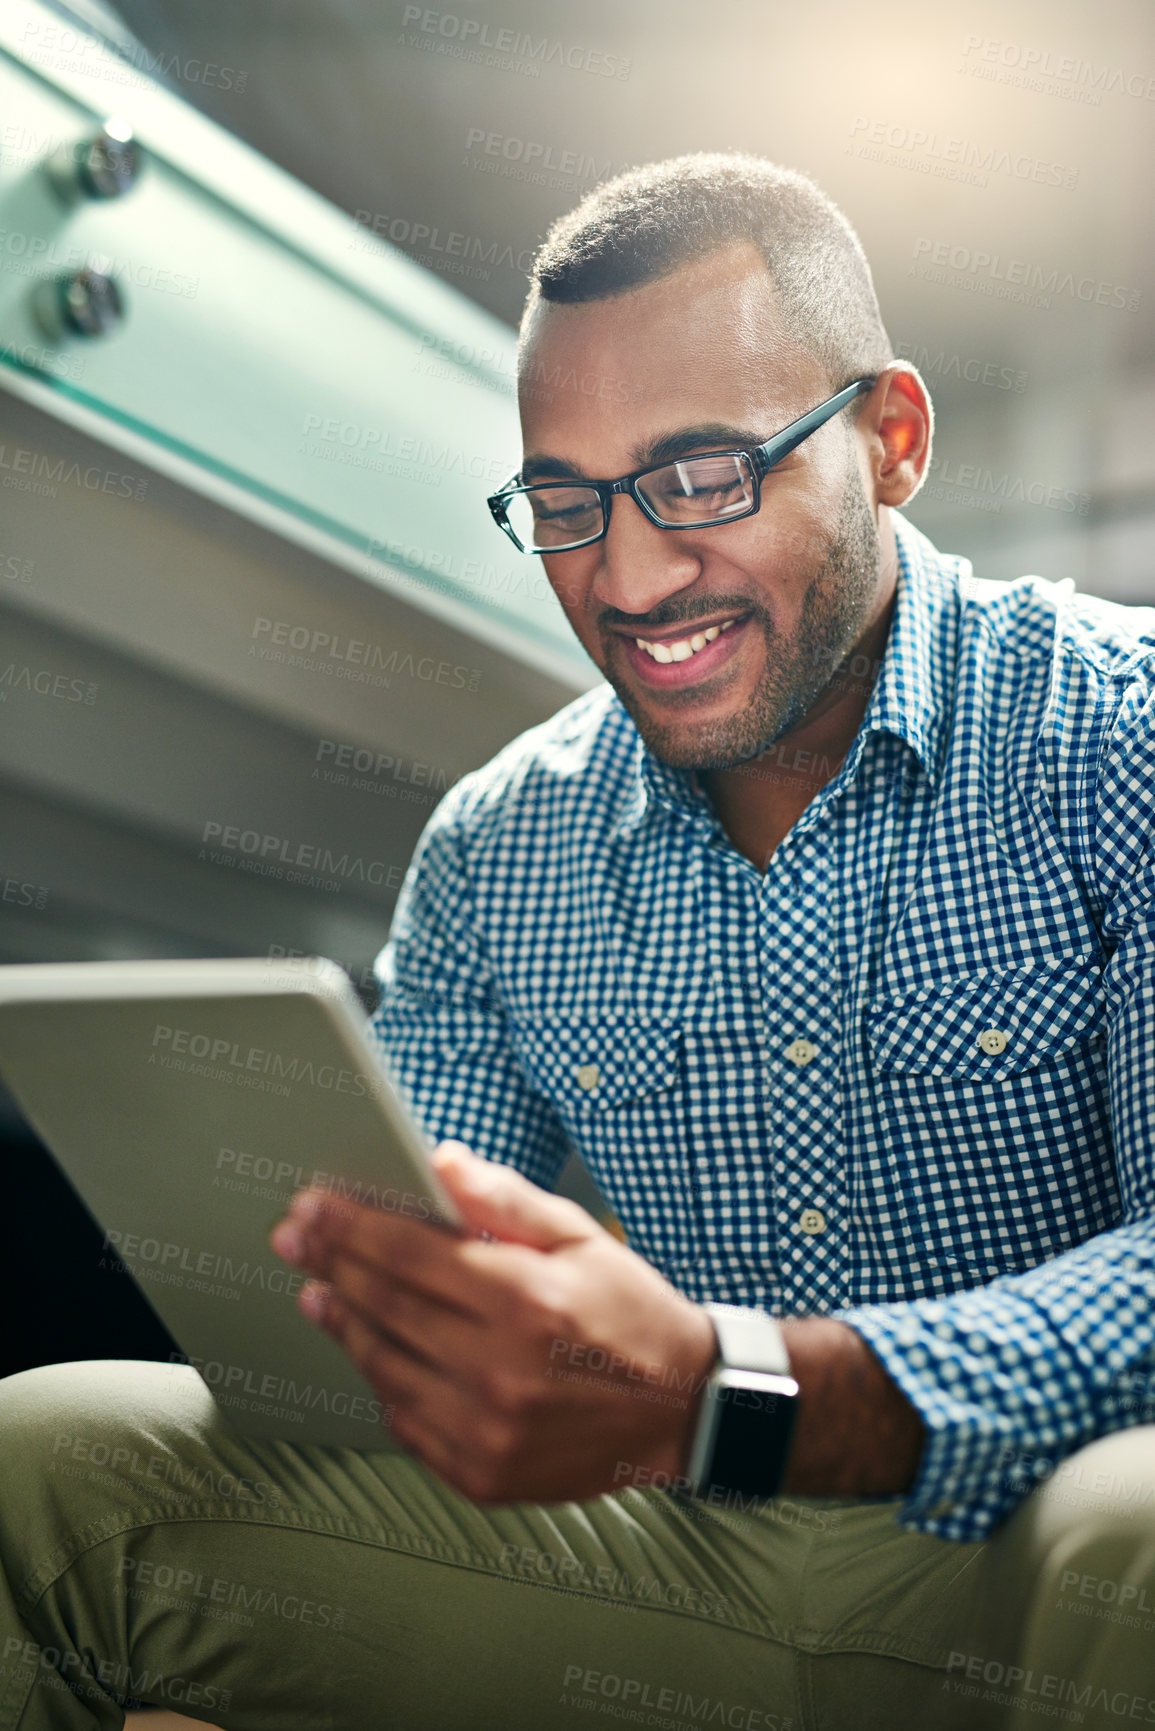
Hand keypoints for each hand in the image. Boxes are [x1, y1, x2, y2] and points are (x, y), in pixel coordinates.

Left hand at [268, 1141, 717, 1502]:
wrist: (683, 1411)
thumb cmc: (631, 1312)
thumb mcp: (580, 1237)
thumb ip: (504, 1201)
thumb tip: (441, 1162)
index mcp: (527, 1300)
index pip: (410, 1254)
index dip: (351, 1228)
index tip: (312, 1206)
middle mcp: (501, 1369)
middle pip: (386, 1305)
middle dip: (330, 1264)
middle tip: (293, 1238)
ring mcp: (488, 1430)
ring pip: (385, 1366)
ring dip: (343, 1323)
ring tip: (318, 1292)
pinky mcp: (483, 1473)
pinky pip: (407, 1422)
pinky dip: (382, 1381)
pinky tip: (371, 1350)